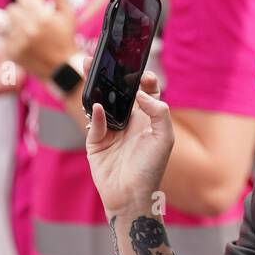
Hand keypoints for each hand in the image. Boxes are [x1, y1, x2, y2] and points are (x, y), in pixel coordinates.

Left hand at [5, 0, 79, 80]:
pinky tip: (28, 46)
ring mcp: (19, 41)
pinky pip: (6, 38)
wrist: (63, 68)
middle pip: (12, 9)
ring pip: (8, 24)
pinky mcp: (12, 52)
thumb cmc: (66, 38)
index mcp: (43, 17)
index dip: (29, 2)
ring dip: (17, 27)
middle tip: (32, 22)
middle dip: (21, 14)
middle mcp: (29, 29)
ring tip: (31, 36)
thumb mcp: (67, 14)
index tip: (35, 9)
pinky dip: (15, 40)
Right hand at [86, 69, 171, 217]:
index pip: (146, 92)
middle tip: (105, 59)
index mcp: (147, 119)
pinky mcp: (95, 141)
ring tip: (89, 68)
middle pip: (119, 92)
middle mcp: (129, 122)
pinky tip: (98, 108)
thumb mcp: (165, 138)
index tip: (141, 73)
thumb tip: (141, 93)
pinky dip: (95, 115)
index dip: (143, 80)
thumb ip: (159, 112)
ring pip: (101, 103)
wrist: (131, 196)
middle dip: (112, 75)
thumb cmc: (152, 169)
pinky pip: (94, 123)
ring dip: (95, 86)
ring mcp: (111, 130)